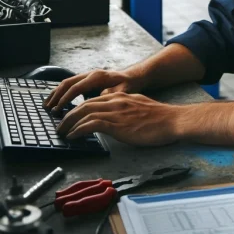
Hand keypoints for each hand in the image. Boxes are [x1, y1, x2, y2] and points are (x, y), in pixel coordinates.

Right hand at [44, 69, 143, 111]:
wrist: (132, 77)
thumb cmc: (128, 85)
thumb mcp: (123, 90)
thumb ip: (112, 93)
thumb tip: (101, 97)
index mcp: (97, 77)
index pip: (76, 87)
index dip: (66, 98)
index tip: (58, 109)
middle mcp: (90, 74)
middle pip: (67, 83)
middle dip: (56, 95)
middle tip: (48, 108)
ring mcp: (88, 76)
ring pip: (67, 82)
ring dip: (56, 93)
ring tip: (47, 105)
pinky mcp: (87, 79)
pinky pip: (71, 84)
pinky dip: (61, 92)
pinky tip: (56, 101)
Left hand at [56, 93, 179, 145]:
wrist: (173, 121)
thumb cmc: (161, 119)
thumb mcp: (141, 108)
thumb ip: (127, 110)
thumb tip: (118, 120)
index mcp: (122, 97)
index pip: (94, 100)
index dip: (79, 109)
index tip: (71, 118)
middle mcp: (117, 101)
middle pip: (84, 104)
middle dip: (69, 115)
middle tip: (61, 126)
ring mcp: (116, 111)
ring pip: (84, 112)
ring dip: (69, 123)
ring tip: (63, 133)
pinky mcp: (117, 123)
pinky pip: (91, 124)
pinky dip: (78, 130)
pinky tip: (73, 136)